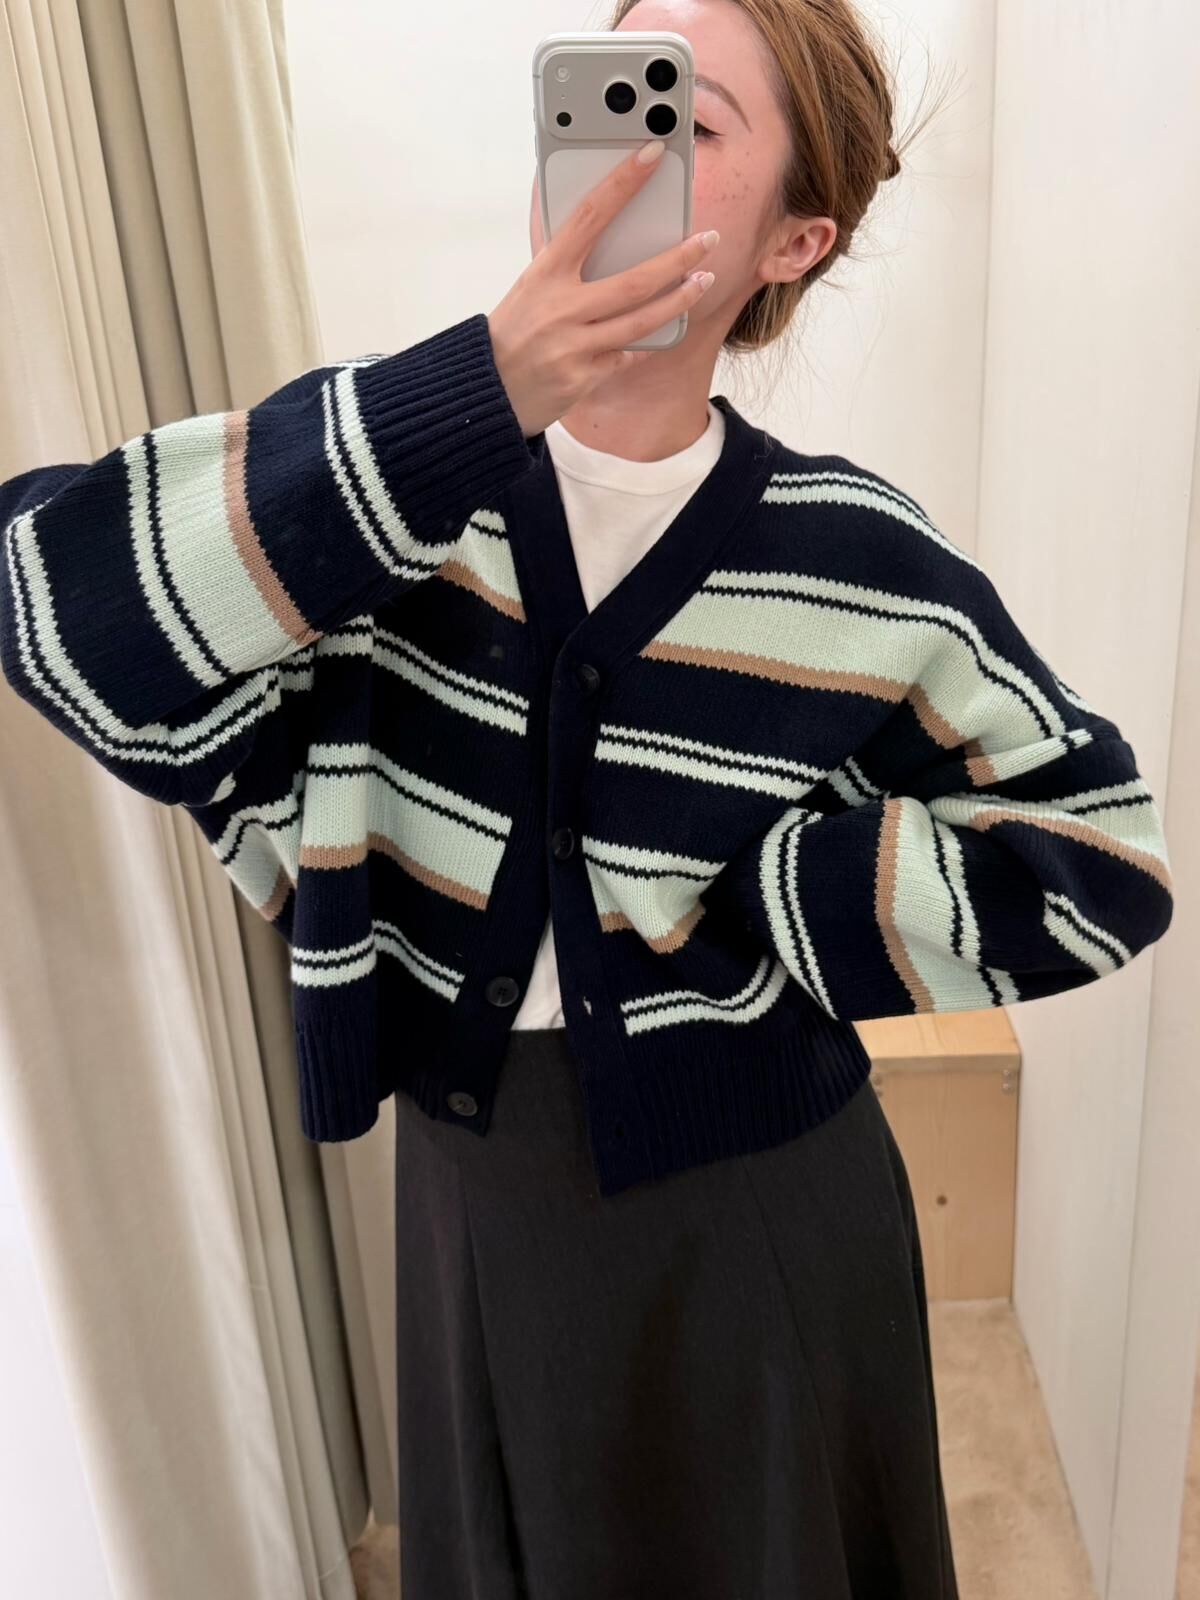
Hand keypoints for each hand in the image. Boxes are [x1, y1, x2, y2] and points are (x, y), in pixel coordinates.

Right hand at [487, 141, 718, 437]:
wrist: (486, 391)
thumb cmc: (513, 333)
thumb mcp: (531, 288)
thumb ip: (567, 268)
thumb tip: (608, 237)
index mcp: (544, 273)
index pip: (589, 216)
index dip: (622, 182)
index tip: (651, 154)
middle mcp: (561, 307)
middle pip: (635, 279)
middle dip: (679, 258)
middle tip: (707, 240)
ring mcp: (574, 345)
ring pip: (642, 320)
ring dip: (680, 299)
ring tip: (704, 280)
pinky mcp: (584, 377)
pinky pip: (626, 355)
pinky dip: (641, 344)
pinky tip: (656, 331)